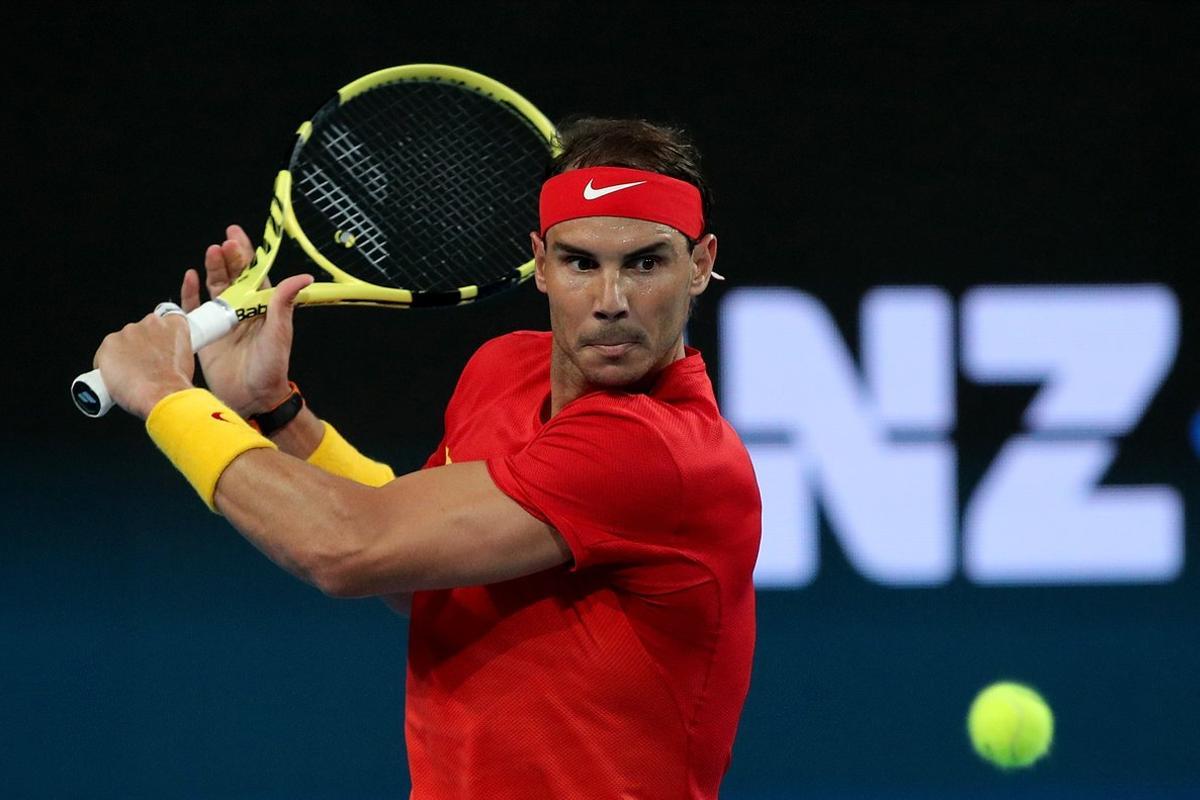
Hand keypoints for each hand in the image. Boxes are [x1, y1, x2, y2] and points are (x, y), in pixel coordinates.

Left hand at [93, 311, 193, 418]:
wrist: (162, 397)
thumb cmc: (175, 386)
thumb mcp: (187, 363)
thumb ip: (175, 351)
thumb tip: (165, 358)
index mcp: (174, 324)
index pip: (165, 322)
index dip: (159, 336)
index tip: (158, 347)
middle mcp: (151, 322)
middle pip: (140, 331)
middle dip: (140, 347)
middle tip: (145, 367)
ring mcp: (128, 332)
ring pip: (122, 342)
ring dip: (124, 355)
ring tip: (132, 376)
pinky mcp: (109, 343)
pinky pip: (104, 354)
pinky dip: (108, 365)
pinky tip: (117, 378)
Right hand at [181, 225, 311, 415]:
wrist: (251, 399)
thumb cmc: (270, 369)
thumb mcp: (279, 333)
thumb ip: (284, 304)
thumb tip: (304, 278)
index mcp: (262, 308)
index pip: (254, 274)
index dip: (246, 254)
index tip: (236, 235)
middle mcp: (242, 311)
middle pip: (232, 277)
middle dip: (227, 257)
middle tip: (224, 243)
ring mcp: (223, 321)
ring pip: (214, 288)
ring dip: (212, 269)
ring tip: (210, 252)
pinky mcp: (206, 333)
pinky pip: (195, 308)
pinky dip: (191, 293)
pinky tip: (190, 276)